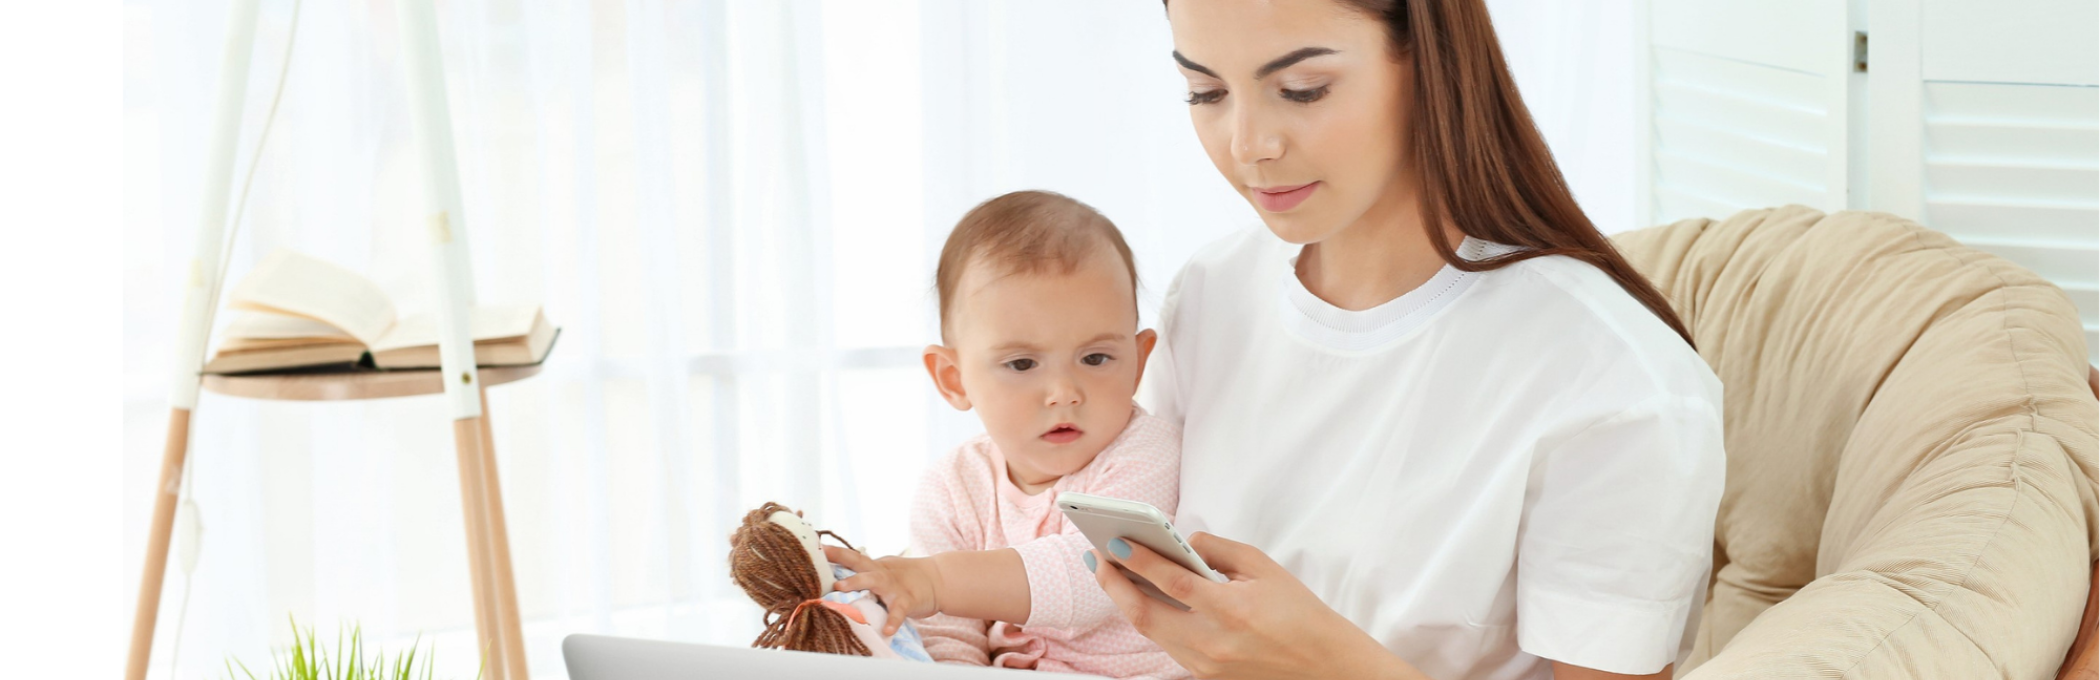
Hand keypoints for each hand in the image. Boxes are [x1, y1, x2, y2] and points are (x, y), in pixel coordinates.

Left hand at [824, 545, 940, 635]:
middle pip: (858, 562)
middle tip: (818, 562)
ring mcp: (894, 586)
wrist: (938, 580)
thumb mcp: (883, 572)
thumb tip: (836, 579)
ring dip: (856, 582)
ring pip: (874, 580)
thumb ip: (864, 574)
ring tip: (840, 587)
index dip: (833, 552)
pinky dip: (893, 620)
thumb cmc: (905, 579)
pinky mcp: (908, 600)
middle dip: (839, 558)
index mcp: (874, 566)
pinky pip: (898, 611)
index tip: (813, 545)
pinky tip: (887, 630)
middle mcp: (881, 572)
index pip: (850, 556)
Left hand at [1093, 533, 1418, 679]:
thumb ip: (1219, 550)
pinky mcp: (1205, 677)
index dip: (1137, 561)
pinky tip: (1140, 599)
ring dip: (1126, 602)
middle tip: (1096, 557)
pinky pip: (1167, 645)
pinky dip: (1150, 620)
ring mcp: (1206, 666)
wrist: (1325, 666)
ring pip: (1150, 632)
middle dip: (1114, 584)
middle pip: (1144, 614)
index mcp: (1231, 610)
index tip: (1114, 542)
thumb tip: (1182, 539)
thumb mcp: (1265, 569)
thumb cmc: (1299, 613)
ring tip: (1110, 575)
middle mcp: (1213, 643)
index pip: (1171, 581)